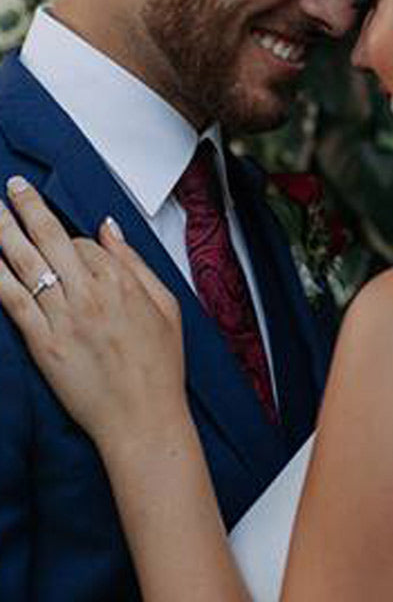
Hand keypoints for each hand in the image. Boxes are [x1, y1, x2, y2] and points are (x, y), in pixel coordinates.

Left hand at [0, 177, 187, 451]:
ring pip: (25, 262)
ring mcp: (63, 318)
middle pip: (50, 237)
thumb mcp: (165, 304)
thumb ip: (134, 262)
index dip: (75, 238)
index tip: (69, 242)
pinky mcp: (43, 344)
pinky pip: (12, 301)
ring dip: (4, 231)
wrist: (143, 418)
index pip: (86, 242)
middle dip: (28, 207)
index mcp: (121, 281)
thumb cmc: (159, 365)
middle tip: (13, 186)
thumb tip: (109, 227)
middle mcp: (89, 293)